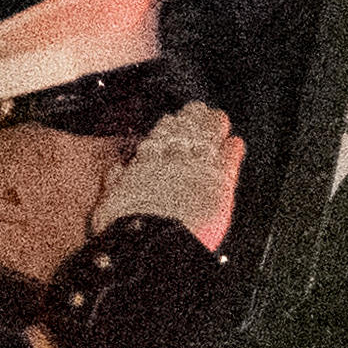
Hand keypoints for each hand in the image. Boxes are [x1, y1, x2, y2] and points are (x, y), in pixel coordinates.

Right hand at [100, 101, 241, 254]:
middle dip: (192, 120)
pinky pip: (228, 162)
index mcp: (146, 164)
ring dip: (213, 127)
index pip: (159, 139)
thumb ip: (115, 181)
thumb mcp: (111, 202)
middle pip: (185, 134)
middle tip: (198, 108)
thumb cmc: (129, 229)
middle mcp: (172, 162)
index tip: (171, 119)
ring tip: (218, 118)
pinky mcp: (219, 184)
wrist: (153, 239)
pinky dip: (232, 152)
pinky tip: (237, 143)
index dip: (168, 127)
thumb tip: (115, 169)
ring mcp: (197, 170)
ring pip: (207, 141)